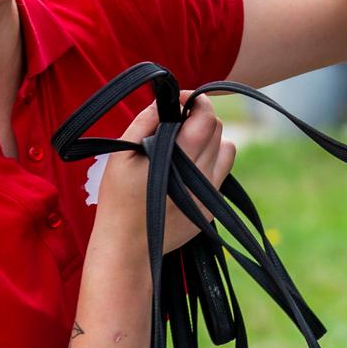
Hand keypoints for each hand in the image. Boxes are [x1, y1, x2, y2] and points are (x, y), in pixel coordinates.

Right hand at [99, 92, 235, 254]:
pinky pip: (222, 173)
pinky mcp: (211, 209)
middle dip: (200, 118)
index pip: (206, 118)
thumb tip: (163, 101)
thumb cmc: (119, 199)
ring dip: (210, 140)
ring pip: (227, 150)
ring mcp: (209, 195)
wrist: (127, 248)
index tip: (180, 99)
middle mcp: (201, 177)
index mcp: (179, 160)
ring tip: (186, 145)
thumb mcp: (122, 155)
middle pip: (218, 129)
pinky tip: (187, 169)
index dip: (196, 101)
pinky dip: (211, 162)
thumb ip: (144, 123)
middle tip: (178, 121)